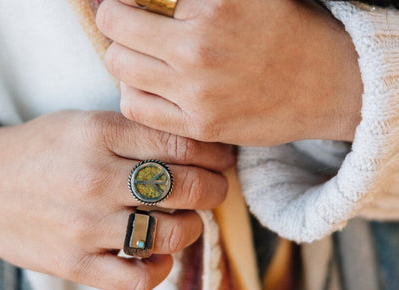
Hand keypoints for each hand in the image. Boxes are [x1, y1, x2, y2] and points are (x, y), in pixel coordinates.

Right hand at [0, 111, 232, 289]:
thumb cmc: (35, 153)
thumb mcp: (79, 124)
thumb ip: (132, 136)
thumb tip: (195, 153)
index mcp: (97, 134)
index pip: (181, 145)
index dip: (214, 154)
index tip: (222, 160)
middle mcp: (94, 179)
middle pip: (185, 189)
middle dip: (214, 190)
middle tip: (214, 190)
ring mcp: (84, 226)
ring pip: (170, 234)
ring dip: (191, 229)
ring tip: (185, 222)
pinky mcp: (73, 265)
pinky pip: (138, 279)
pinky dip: (160, 270)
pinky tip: (158, 257)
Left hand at [96, 0, 362, 144]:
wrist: (325, 84)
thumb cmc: (286, 30)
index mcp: (214, 0)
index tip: (128, 1)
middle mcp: (199, 46)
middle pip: (116, 25)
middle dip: (115, 18)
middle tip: (126, 21)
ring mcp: (197, 91)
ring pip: (119, 66)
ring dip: (121, 56)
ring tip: (139, 54)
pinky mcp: (198, 125)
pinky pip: (135, 106)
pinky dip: (132, 92)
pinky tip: (147, 85)